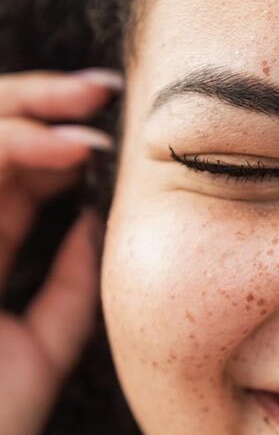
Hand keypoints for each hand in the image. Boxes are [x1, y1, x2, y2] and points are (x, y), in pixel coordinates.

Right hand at [0, 68, 120, 434]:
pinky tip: (61, 151)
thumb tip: (97, 215)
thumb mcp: (46, 347)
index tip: (111, 122)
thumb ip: (69, 281)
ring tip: (87, 108)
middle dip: (35, 102)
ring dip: (19, 117)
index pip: (13, 174)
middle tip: (100, 87)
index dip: (55, 135)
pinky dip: (5, 155)